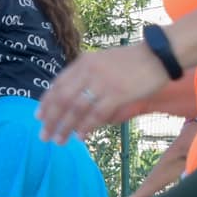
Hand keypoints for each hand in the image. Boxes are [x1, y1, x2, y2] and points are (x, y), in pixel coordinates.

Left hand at [38, 43, 169, 143]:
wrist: (158, 55)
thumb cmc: (131, 61)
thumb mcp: (102, 61)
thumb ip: (87, 76)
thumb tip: (73, 99)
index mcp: (83, 62)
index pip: (58, 84)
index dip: (46, 102)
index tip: (38, 117)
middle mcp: (89, 71)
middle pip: (63, 99)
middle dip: (51, 119)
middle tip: (44, 135)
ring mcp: (103, 82)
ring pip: (76, 109)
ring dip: (65, 127)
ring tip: (59, 141)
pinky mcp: (117, 94)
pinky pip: (96, 114)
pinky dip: (86, 127)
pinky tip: (80, 137)